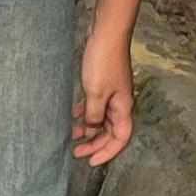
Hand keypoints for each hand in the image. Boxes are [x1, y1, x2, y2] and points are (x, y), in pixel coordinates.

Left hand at [74, 18, 137, 165]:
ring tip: (72, 136)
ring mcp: (113, 93)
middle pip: (110, 132)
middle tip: (76, 152)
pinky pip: (96, 106)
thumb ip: (94, 115)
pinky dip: (86, 113)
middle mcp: (120, 103)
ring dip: (88, 129)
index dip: (107, 153)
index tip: (91, 162)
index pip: (120, 139)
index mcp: (123, 108)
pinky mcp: (103, 84)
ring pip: (102, 119)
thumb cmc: (103, 61)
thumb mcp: (96, 93)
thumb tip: (92, 130)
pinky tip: (74, 116)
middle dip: (94, 144)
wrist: (106, 33)